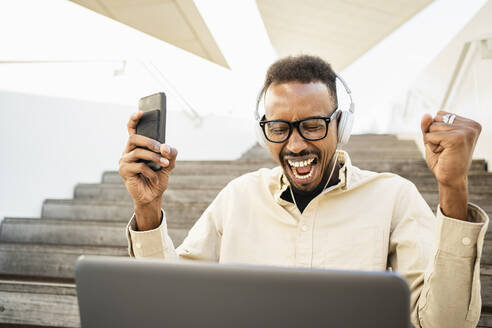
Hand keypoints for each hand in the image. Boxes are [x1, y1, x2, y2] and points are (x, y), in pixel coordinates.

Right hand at [119, 112, 177, 229]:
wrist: (153, 196)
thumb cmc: (158, 177)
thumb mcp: (169, 163)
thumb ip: (170, 153)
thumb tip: (164, 147)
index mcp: (138, 147)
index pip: (132, 129)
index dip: (134, 119)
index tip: (141, 112)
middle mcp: (128, 152)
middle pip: (134, 138)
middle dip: (149, 141)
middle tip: (161, 148)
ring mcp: (124, 161)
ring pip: (138, 152)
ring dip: (154, 158)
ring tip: (165, 164)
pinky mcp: (124, 172)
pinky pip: (139, 166)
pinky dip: (151, 172)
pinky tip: (155, 178)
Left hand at [421, 111, 480, 219]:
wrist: (450, 179)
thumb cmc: (443, 160)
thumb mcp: (433, 138)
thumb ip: (428, 125)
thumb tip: (425, 115)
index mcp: (469, 123)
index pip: (440, 114)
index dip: (436, 130)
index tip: (447, 143)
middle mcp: (471, 125)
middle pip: (436, 118)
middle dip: (434, 135)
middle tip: (445, 149)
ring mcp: (466, 131)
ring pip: (432, 127)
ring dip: (432, 141)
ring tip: (445, 151)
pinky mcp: (457, 138)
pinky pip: (430, 136)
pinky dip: (431, 145)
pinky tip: (443, 153)